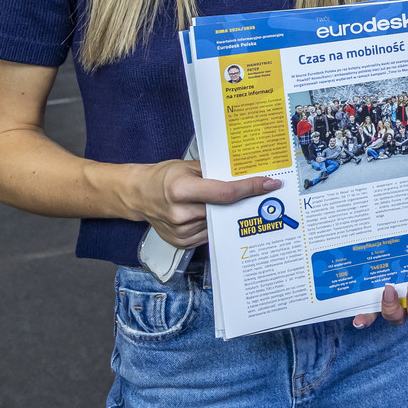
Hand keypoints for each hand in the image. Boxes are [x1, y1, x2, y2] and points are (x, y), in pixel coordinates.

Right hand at [127, 160, 280, 248]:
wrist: (138, 195)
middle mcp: (181, 214)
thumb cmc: (163, 177)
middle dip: (244, 201)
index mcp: (181, 190)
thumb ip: (216, 171)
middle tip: (259, 193)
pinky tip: (212, 213)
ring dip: (229, 213)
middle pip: (225, 209)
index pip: (226, 193)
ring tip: (230, 202)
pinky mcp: (182, 242)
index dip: (250, 188)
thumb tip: (245, 174)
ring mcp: (181, 231)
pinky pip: (210, 233)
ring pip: (220, 222)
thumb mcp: (188, 166)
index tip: (269, 184)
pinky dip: (216, 222)